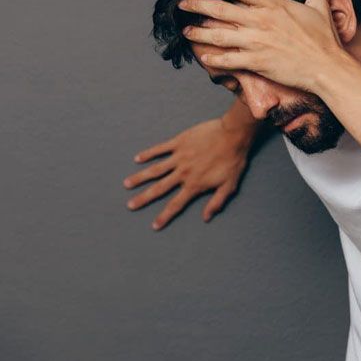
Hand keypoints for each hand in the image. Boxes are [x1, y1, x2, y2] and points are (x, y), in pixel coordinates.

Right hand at [123, 118, 252, 229]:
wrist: (233, 135)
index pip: (176, 204)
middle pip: (159, 188)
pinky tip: (138, 158)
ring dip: (140, 177)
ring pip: (155, 169)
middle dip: (144, 198)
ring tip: (127, 184)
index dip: (165, 216)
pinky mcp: (179, 142)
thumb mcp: (229, 185)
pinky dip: (148, 154)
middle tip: (130, 205)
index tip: (154, 225)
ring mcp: (179, 157)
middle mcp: (183, 173)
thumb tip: (206, 218)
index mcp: (195, 184)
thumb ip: (216, 202)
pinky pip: (160, 149)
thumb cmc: (233, 160)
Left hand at [177, 0, 345, 92]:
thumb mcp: (320, 7)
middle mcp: (261, 20)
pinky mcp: (257, 61)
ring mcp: (256, 41)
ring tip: (187, 31)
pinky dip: (214, 59)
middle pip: (221, 9)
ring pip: (219, 35)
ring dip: (200, 33)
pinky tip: (204, 57)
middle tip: (182, 4)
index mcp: (273, 4)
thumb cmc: (325, 39)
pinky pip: (229, 60)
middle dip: (197, 5)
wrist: (326, 67)